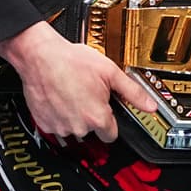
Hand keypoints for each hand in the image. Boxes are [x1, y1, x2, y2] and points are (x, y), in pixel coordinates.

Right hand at [0, 20, 159, 142]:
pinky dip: (58, 115)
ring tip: (72, 93)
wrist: (40, 56)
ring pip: (73, 129)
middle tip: (87, 95)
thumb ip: (133, 92)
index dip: (110, 121)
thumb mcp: (109, 71)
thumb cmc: (71, 61)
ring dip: (74, 116)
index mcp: (98, 117)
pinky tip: (60, 98)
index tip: (106, 110)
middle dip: (92, 116)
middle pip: (92, 130)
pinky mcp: (44, 123)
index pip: (111, 135)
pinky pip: (56, 125)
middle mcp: (79, 127)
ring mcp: (60, 127)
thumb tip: (150, 105)